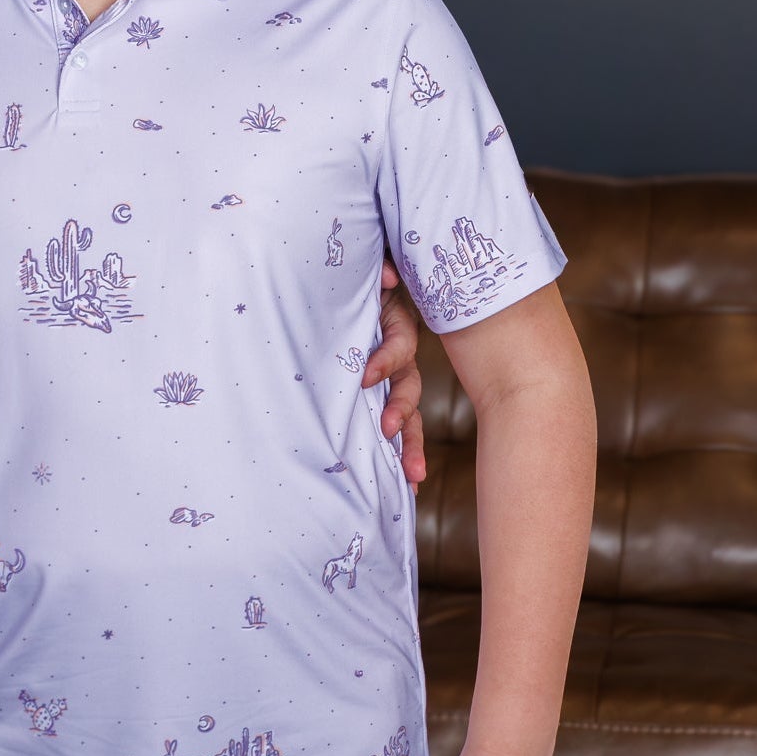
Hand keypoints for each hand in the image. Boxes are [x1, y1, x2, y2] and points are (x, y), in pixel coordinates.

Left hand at [363, 262, 425, 486]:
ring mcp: (391, 379)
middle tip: (389, 432)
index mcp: (395, 327)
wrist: (343, 286)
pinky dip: (400, 453)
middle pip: (409, 388)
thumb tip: (388, 278)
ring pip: (407, 414)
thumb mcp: (368, 272)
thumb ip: (381, 271)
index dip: (385, 362)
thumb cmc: (356, 281)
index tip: (364, 378)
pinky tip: (405, 484)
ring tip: (412, 476)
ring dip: (409, 445)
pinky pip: (393, 425)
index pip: (397, 348)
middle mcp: (398, 357)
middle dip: (403, 413)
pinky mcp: (377, 395)